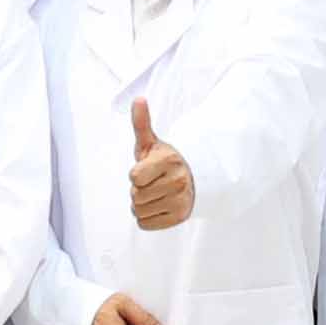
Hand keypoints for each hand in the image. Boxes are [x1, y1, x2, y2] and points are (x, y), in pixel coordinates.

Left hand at [125, 100, 193, 232]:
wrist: (192, 179)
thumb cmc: (165, 161)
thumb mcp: (151, 142)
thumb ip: (141, 123)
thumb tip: (138, 100)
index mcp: (168, 161)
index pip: (134, 177)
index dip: (136, 175)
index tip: (148, 170)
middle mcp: (177, 182)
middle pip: (135, 196)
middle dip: (138, 190)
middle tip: (152, 182)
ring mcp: (179, 202)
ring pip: (138, 211)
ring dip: (141, 205)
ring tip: (155, 194)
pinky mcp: (179, 218)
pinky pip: (145, 224)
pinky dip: (146, 218)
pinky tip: (157, 206)